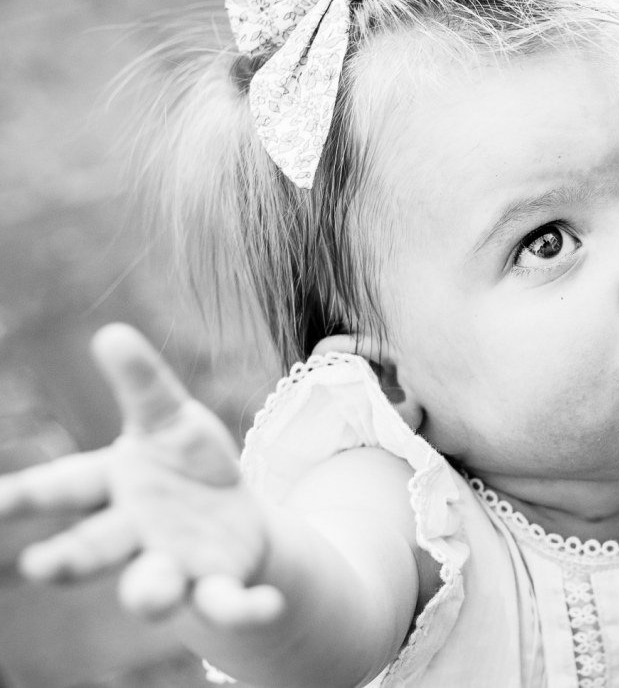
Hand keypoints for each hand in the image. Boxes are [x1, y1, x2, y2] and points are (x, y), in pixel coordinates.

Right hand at [0, 325, 282, 625]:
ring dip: (148, 593)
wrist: (233, 521)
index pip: (67, 487)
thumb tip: (110, 332)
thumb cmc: (185, 463)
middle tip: (41, 566)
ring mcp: (174, 565)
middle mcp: (133, 534)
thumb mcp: (170, 419)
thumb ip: (143, 384)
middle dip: (68, 558)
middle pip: (96, 547)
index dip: (28, 495)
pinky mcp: (218, 585)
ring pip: (152, 586)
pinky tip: (268, 604)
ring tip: (150, 596)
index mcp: (113, 486)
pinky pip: (227, 603)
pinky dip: (246, 608)